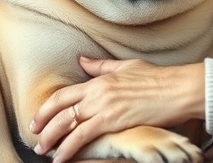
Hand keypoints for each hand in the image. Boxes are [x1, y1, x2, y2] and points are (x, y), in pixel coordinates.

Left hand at [31, 56, 204, 161]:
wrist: (177, 89)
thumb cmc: (157, 78)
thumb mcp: (126, 67)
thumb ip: (101, 66)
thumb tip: (82, 60)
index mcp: (99, 80)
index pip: (63, 94)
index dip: (46, 108)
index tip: (38, 119)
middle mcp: (97, 93)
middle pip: (60, 109)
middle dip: (43, 125)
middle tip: (35, 138)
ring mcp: (104, 107)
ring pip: (67, 124)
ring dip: (52, 140)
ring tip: (43, 151)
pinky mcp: (113, 121)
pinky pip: (83, 136)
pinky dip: (69, 148)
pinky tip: (62, 158)